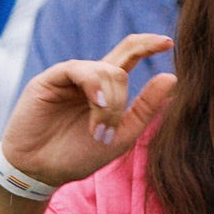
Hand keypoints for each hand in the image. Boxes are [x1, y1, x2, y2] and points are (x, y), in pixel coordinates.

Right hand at [0, 35, 176, 187]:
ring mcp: (70, 77)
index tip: (168, 42)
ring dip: (110, 103)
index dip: (148, 45)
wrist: (41, 170)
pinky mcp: (50, 79)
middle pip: (120, 62)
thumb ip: (146, 108)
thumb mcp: (122, 135)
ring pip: (105, 71)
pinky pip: (79, 69)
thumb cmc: (79, 155)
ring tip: (99, 130)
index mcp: (108, 89)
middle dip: (123, 98)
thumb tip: (171, 77)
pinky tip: (97, 104)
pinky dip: (94, 87)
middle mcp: (90, 79)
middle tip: (112, 129)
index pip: (130, 55)